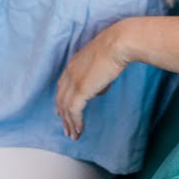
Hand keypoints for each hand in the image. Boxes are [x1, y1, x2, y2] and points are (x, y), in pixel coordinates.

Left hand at [55, 21, 128, 139]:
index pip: (62, 85)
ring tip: (73, 135)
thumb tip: (98, 90)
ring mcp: (73, 81)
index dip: (61, 100)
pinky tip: (79, 130)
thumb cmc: (115, 48)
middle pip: (61, 99)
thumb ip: (96, 78)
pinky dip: (76, 122)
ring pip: (65, 108)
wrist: (117, 43)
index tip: (61, 111)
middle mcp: (70, 72)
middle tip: (67, 129)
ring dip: (69, 123)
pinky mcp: (80, 90)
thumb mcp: (102, 63)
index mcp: (73, 64)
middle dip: (63, 116)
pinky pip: (74, 111)